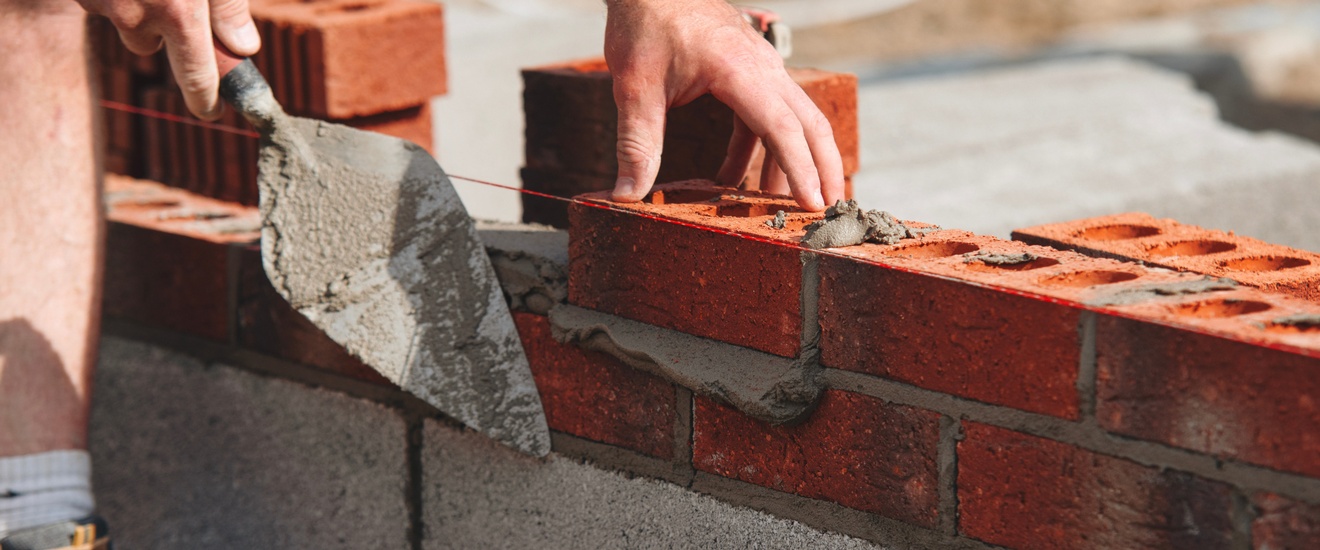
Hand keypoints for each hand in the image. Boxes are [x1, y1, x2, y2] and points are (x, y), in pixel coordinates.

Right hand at [77, 0, 260, 119]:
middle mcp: (136, 15)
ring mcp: (100, 1)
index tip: (211, 111)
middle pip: (147, 45)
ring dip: (135, 5)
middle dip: (160, 29)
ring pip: (123, 19)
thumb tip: (244, 47)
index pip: (195, 76)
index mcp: (178, 13)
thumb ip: (228, 8)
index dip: (204, 99)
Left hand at [604, 0, 844, 211]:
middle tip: (826, 212)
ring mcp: (761, 66)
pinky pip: (768, 113)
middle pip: (809, 123)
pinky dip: (761, 148)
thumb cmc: (644, 24)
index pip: (782, 126)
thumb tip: (626, 195)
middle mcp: (762, 67)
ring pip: (796, 118)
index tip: (812, 204)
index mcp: (740, 70)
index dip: (799, 168)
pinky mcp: (750, 70)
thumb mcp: (634, 87)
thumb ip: (636, 143)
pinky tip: (734, 179)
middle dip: (823, 168)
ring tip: (787, 205)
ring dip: (794, 162)